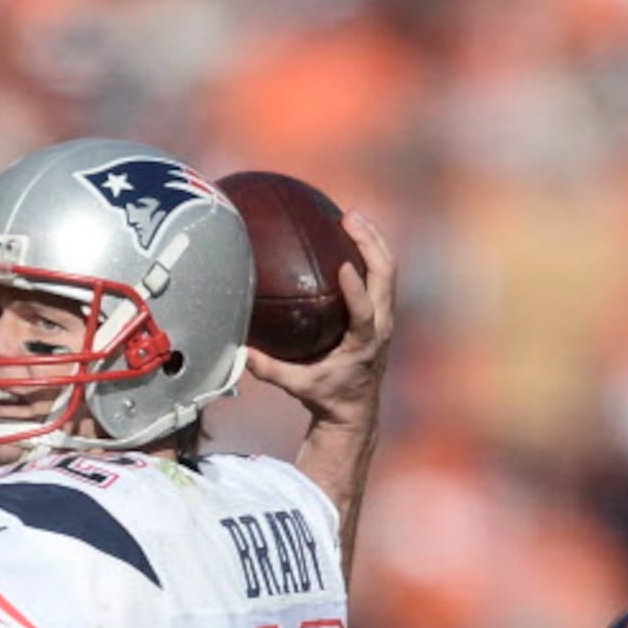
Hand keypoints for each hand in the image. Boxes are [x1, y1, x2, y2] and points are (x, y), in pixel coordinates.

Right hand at [244, 212, 396, 427]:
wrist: (356, 410)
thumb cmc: (327, 397)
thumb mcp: (298, 387)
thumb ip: (270, 370)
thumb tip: (239, 353)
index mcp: (364, 344)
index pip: (364, 312)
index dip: (356, 288)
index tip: (344, 265)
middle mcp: (381, 326)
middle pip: (385, 276)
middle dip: (370, 243)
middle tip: (348, 218)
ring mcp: (385, 317)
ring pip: (388, 270)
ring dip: (374, 241)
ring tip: (352, 216)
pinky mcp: (382, 312)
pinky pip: (382, 275)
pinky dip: (370, 252)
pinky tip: (350, 235)